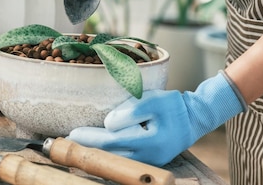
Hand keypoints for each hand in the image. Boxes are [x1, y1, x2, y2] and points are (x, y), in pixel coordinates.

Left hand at [67, 72, 245, 165]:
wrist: (194, 117)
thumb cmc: (172, 105)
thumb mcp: (152, 101)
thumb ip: (131, 112)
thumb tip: (108, 123)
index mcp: (151, 142)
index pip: (112, 142)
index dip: (91, 138)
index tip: (72, 133)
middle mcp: (150, 157)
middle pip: (111, 155)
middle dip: (88, 148)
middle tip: (68, 140)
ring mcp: (151, 162)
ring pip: (117, 159)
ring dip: (97, 152)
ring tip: (77, 144)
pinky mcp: (150, 161)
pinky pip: (125, 159)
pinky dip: (109, 153)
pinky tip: (96, 146)